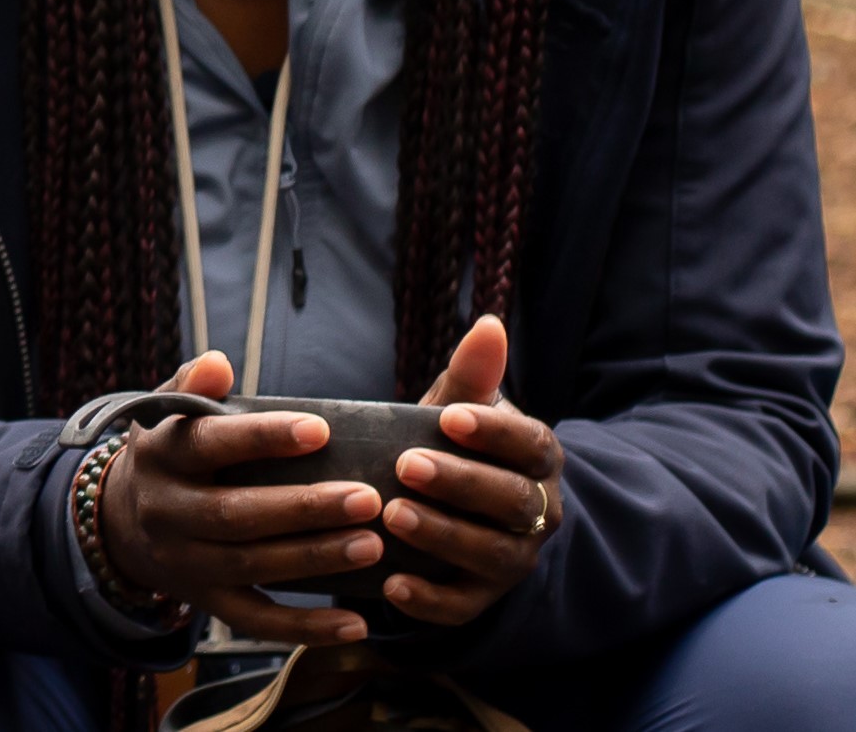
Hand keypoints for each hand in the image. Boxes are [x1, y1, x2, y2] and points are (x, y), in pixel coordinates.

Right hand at [97, 350, 390, 645]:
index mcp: (160, 457)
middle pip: (233, 514)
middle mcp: (165, 512)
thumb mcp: (169, 416)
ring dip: (314, 559)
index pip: (207, 445)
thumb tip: (218, 362)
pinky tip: (356, 623)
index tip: (320, 430)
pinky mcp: (205, 601)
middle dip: (303, 508)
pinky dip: (305, 628)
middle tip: (368, 498)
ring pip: (250, 566)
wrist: (124, 524)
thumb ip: (194, 387)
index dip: (261, 438)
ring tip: (373, 546)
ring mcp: (184, 561)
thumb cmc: (174, 455)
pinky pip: (255, 621)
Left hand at [378, 316, 564, 628]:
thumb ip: (471, 376)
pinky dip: (430, 600)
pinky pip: (463, 606)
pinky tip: (392, 583)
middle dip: (462, 484)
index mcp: (536, 460)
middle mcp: (537, 512)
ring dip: (444, 537)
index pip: (531, 446)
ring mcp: (514, 559)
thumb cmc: (450, 449)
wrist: (455, 515)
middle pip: (513, 502)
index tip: (451, 419)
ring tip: (393, 516)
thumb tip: (489, 323)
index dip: (496, 434)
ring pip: (493, 555)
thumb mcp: (458, 411)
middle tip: (407, 465)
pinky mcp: (482, 598)